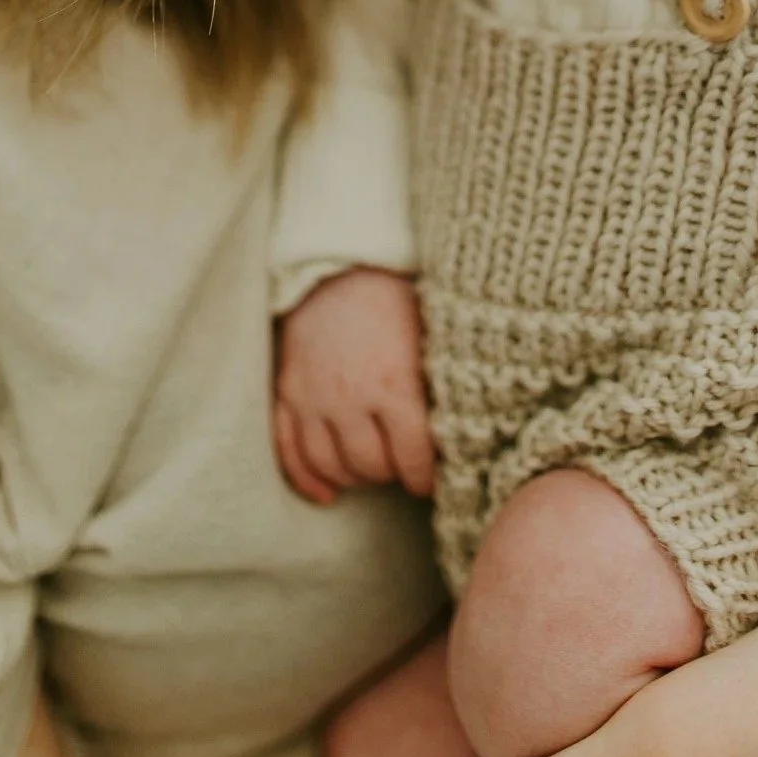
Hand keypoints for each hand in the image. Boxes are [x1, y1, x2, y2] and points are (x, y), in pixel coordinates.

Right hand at [273, 268, 433, 503]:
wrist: (343, 264)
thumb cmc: (398, 299)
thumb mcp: (433, 336)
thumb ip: (443, 386)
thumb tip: (469, 431)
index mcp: (394, 383)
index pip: (413, 458)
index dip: (425, 477)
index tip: (432, 479)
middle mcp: (350, 396)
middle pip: (371, 466)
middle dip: (392, 473)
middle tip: (404, 467)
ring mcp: (313, 396)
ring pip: (331, 464)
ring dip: (356, 476)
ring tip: (374, 468)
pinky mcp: (287, 391)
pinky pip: (289, 450)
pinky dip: (307, 478)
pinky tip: (328, 492)